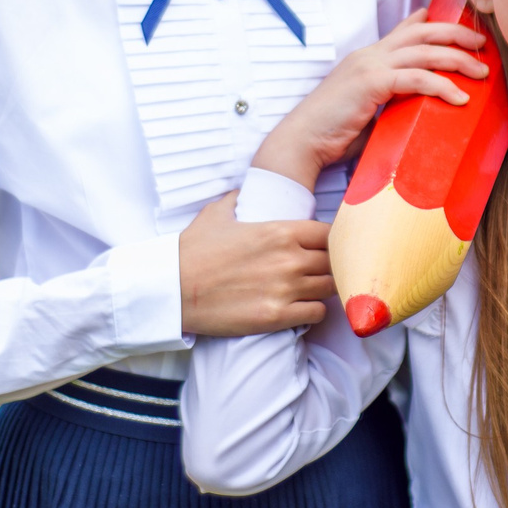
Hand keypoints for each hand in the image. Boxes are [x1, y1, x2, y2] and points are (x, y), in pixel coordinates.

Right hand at [178, 193, 336, 336]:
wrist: (173, 289)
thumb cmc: (194, 251)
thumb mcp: (216, 214)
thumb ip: (238, 199)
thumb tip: (242, 191)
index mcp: (280, 231)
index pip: (329, 233)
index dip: (330, 239)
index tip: (324, 245)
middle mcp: (290, 259)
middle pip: (334, 260)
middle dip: (332, 264)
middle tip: (322, 268)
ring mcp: (286, 289)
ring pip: (331, 287)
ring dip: (326, 287)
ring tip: (314, 287)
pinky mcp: (278, 316)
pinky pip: (317, 313)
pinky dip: (315, 310)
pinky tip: (303, 307)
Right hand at [250, 9, 488, 189]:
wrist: (302, 143)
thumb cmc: (333, 135)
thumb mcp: (367, 111)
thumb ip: (389, 102)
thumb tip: (415, 110)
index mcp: (368, 58)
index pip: (404, 29)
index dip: (431, 21)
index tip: (459, 23)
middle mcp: (370, 54)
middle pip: (423, 31)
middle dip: (457, 34)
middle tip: (483, 43)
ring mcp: (369, 65)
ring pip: (425, 51)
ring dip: (458, 58)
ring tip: (481, 71)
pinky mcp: (371, 83)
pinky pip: (417, 78)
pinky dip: (442, 86)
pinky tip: (460, 98)